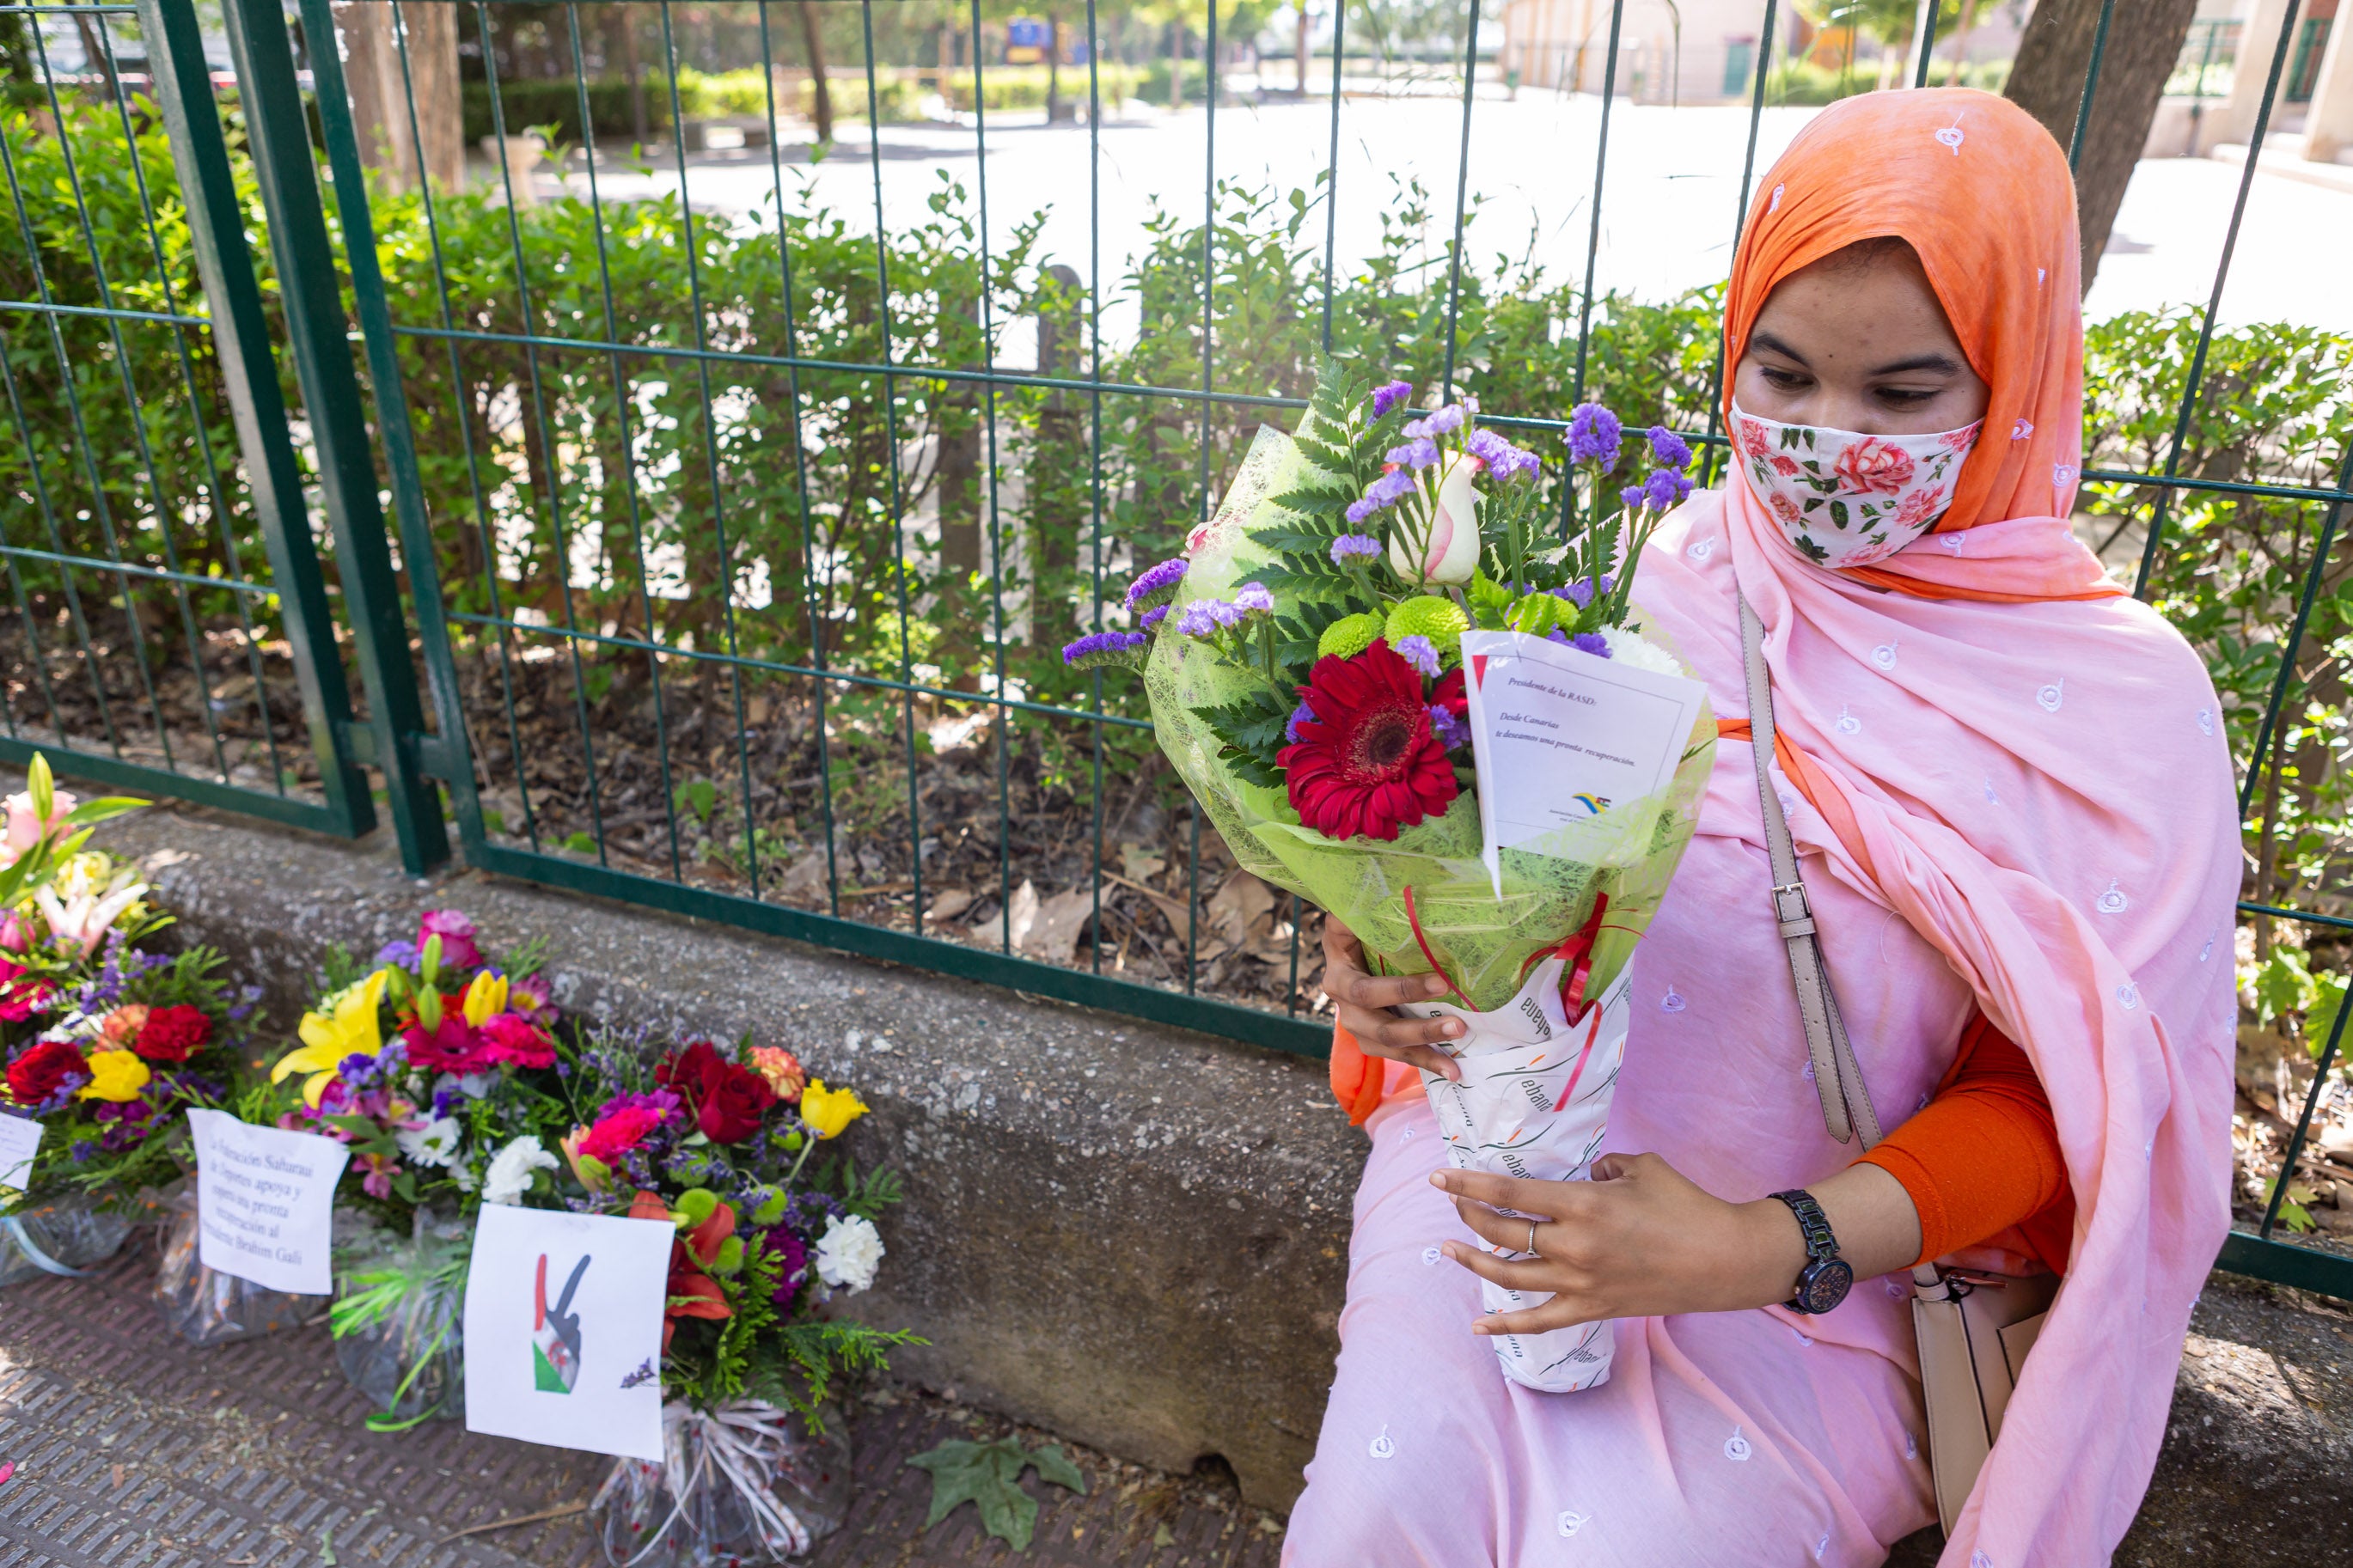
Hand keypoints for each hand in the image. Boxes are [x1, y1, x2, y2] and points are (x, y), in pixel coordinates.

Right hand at [1322, 915, 1463, 1082]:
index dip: (1403, 989)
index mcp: (1339, 974)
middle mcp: (1343, 1005)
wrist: (1346, 958)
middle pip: (1380, 1025)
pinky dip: (1426, 1064)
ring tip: (1457, 1058)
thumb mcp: (1353, 920)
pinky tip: (1453, 1072)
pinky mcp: (1371, 1042)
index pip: (1366, 989)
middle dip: (1420, 1027)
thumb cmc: (1358, 933)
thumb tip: (1389, 885)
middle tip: (1458, 1024)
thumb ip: (1363, 909)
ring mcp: (1356, 1027)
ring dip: (1425, 1051)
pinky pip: (1398, 1057)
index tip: (1442, 982)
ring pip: (1389, 1046)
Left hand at [1432, 1154, 1921, 1334]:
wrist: (1725, 1259)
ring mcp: (1581, 1283)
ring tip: (1450, 1249)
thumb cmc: (1687, 1206)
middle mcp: (1574, 1246)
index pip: (1509, 1194)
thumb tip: (1586, 1174)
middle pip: (1502, 1232)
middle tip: (1453, 1202)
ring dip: (1475, 1261)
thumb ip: (1604, 1166)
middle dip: (1469, 1215)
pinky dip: (1505, 1324)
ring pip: (1510, 1275)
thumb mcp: (1641, 1167)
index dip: (1469, 1184)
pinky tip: (1478, 1324)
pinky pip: (1539, 1321)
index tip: (1440, 1176)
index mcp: (1583, 1205)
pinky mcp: (1593, 1309)